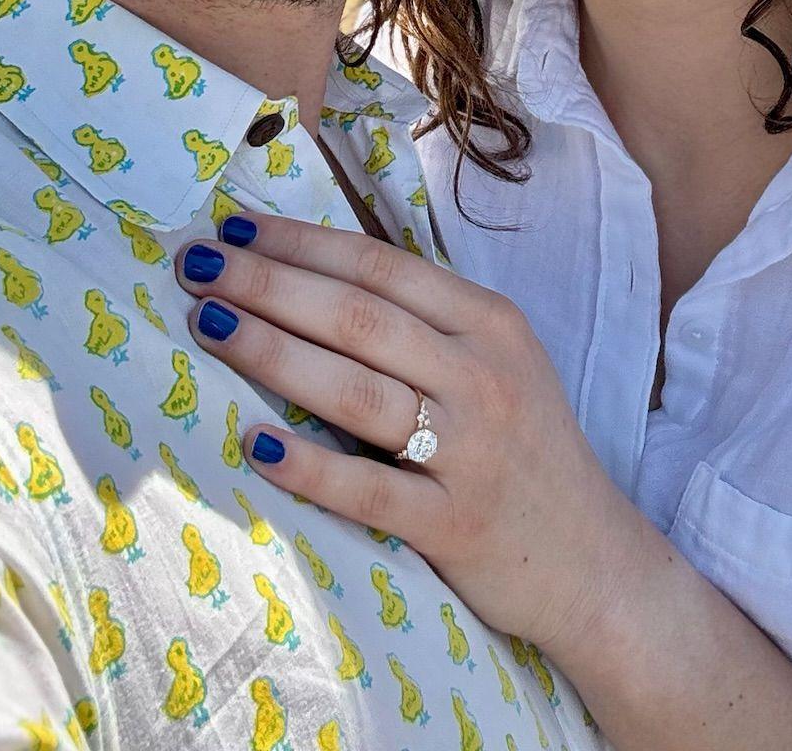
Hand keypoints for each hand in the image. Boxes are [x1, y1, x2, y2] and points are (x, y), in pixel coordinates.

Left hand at [172, 213, 650, 655]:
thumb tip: (313, 276)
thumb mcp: (496, 366)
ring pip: (355, 390)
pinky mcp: (454, 525)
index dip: (301, 243)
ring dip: (271, 352)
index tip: (234, 226)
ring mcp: (470, 451)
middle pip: (357, 317)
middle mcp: (482, 376)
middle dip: (267, 284)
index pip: (380, 266)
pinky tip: (253, 442)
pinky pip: (368, 490)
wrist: (595, 566)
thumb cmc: (526, 453)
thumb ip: (424, 325)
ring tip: (207, 324)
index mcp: (490, 323)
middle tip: (196, 264)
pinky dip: (307, 465)